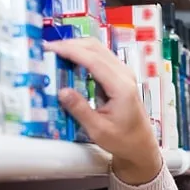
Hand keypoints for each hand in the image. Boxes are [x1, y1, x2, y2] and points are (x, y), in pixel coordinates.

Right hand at [45, 38, 161, 184]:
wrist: (141, 144)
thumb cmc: (122, 140)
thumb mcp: (98, 130)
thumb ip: (80, 110)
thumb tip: (61, 91)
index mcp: (120, 87)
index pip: (93, 60)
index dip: (71, 51)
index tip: (50, 48)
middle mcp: (124, 74)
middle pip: (96, 48)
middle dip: (70, 45)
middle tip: (48, 49)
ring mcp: (124, 73)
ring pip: (98, 49)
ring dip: (77, 48)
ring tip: (56, 53)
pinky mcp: (120, 75)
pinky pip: (100, 57)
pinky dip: (84, 55)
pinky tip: (70, 61)